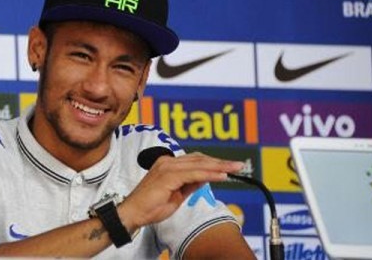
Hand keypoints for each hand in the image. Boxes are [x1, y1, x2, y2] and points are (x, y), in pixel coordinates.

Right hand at [118, 152, 244, 230]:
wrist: (133, 213)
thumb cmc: (151, 206)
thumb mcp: (176, 195)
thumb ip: (189, 184)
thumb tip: (205, 178)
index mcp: (168, 164)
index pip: (195, 160)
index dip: (213, 162)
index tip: (229, 166)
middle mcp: (167, 162)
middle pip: (200, 159)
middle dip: (221, 162)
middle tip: (239, 165)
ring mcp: (167, 167)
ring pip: (199, 164)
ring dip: (219, 166)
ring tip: (235, 168)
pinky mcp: (168, 176)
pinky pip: (194, 174)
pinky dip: (209, 174)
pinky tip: (222, 175)